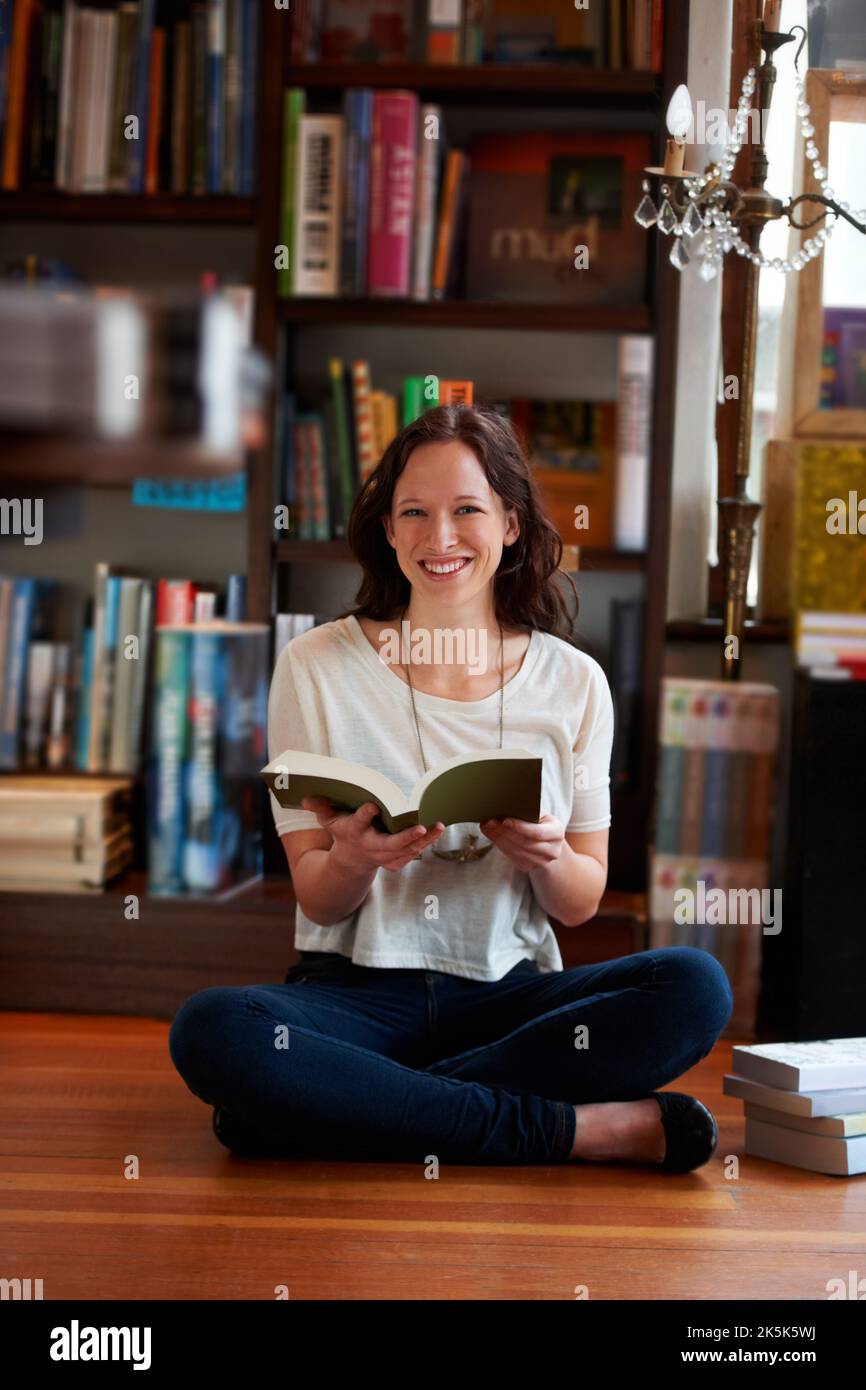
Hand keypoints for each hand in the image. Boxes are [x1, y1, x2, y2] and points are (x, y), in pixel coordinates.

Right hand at [301, 798, 444, 873]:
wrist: (351, 862)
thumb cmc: (343, 833)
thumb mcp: (328, 821)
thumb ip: (321, 807)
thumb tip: (306, 796)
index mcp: (354, 833)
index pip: (359, 823)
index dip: (365, 814)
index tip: (372, 805)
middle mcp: (371, 846)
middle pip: (390, 844)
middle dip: (405, 837)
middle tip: (419, 827)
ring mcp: (385, 856)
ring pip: (407, 850)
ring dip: (424, 839)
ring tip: (439, 826)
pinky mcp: (396, 860)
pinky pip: (413, 853)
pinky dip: (426, 843)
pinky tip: (437, 830)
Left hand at [478, 812, 565, 871]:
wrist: (547, 842)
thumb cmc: (540, 823)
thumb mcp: (540, 814)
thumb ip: (528, 811)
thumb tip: (506, 805)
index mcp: (557, 833)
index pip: (538, 833)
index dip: (521, 827)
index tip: (505, 820)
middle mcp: (552, 851)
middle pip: (525, 843)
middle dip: (505, 832)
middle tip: (489, 821)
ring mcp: (541, 862)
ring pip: (516, 851)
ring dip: (499, 839)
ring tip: (487, 827)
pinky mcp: (528, 867)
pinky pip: (512, 857)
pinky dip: (500, 845)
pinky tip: (491, 835)